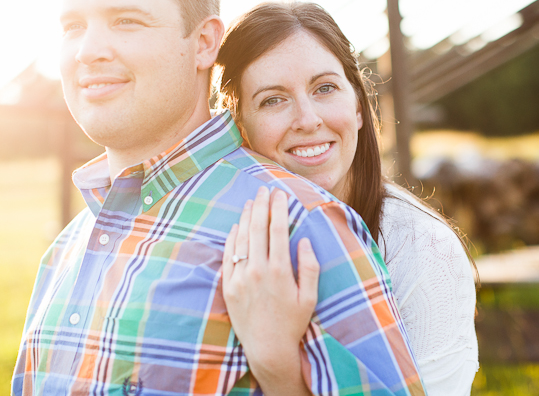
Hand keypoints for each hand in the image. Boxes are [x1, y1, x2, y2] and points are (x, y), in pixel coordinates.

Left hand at [222, 186, 318, 393]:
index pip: (278, 230)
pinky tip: (237, 226)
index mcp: (279, 270)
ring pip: (242, 238)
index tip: (281, 194)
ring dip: (247, 217)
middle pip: (258, 228)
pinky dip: (232, 238)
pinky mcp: (228, 286)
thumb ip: (309, 267)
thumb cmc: (293, 323)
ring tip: (251, 202)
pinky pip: (228, 256)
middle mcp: (257, 270)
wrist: (268, 349)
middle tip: (264, 190)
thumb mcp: (310, 297)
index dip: (279, 208)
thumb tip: (304, 241)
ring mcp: (240, 278)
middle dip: (262, 205)